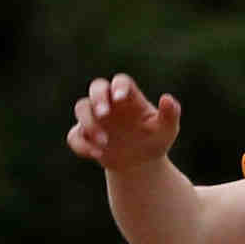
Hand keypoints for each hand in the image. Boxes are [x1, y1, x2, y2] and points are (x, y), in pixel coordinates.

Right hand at [68, 73, 184, 177]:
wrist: (141, 163)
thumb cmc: (155, 139)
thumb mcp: (167, 130)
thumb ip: (170, 114)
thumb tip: (167, 99)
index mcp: (129, 96)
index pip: (121, 81)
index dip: (119, 86)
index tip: (120, 98)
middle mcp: (109, 102)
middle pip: (96, 87)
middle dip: (98, 98)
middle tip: (104, 114)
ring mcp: (94, 118)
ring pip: (81, 108)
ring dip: (89, 123)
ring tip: (105, 142)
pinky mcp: (84, 135)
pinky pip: (74, 135)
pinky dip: (82, 144)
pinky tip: (97, 154)